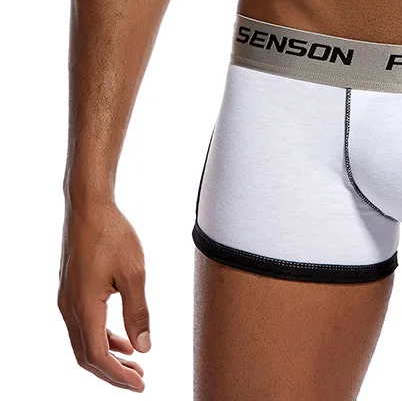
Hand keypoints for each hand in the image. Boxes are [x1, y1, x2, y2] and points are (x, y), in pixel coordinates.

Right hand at [58, 200, 150, 391]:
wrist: (90, 207)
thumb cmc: (113, 235)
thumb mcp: (134, 274)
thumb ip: (138, 312)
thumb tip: (144, 346)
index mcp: (84, 307)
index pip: (98, 356)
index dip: (118, 375)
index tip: (141, 383)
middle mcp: (69, 308)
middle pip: (86, 355)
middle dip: (112, 371)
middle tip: (139, 378)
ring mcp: (67, 299)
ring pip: (83, 340)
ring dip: (107, 354)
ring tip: (134, 360)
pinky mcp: (72, 289)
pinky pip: (83, 324)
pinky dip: (102, 336)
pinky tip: (121, 335)